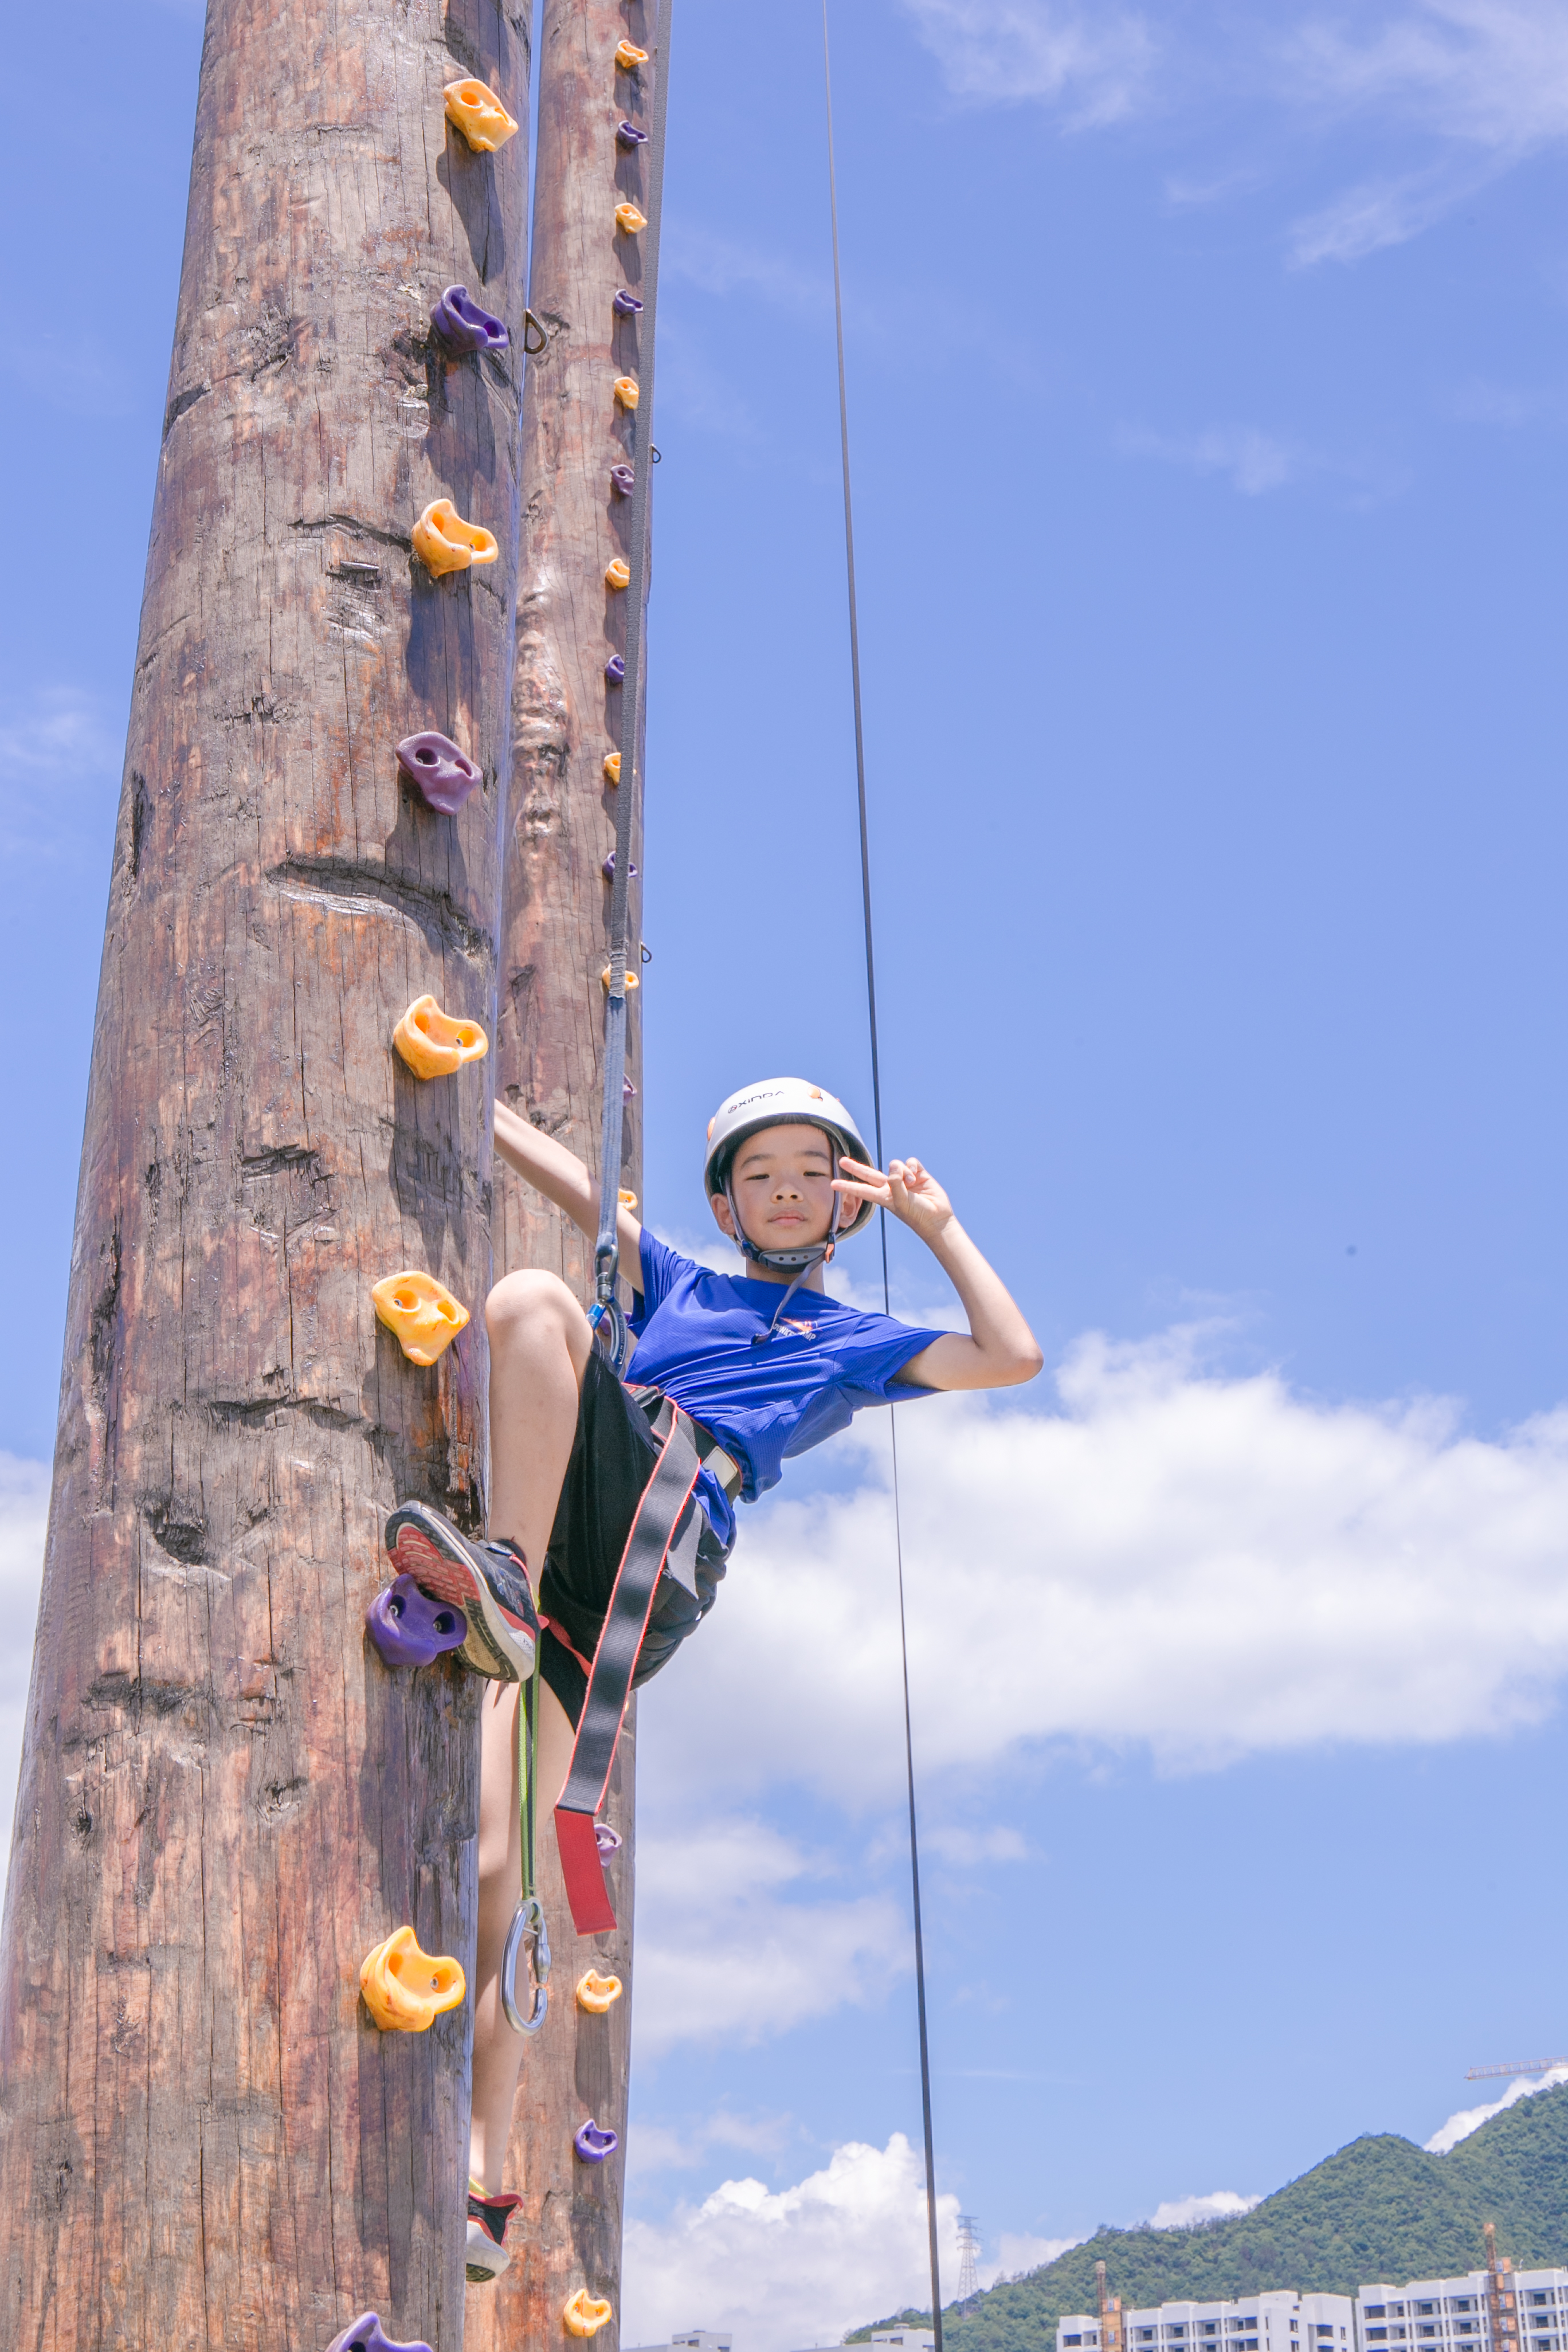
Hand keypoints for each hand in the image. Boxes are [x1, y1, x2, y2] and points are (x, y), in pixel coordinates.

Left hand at [834, 1155, 955, 1245]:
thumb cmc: (917, 1214)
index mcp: (883, 1197)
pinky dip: (912, 1167)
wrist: (937, 1217)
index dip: (847, 1186)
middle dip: (856, 1167)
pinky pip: (910, 1162)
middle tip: (841, 1160)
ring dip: (902, 1171)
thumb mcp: (901, 1201)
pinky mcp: (917, 1173)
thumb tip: (893, 1167)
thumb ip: (895, 1183)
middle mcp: (891, 1187)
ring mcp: (904, 1180)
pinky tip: (917, 1176)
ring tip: (911, 1183)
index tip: (832, 1184)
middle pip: (869, 1174)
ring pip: (895, 1164)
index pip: (861, 1189)